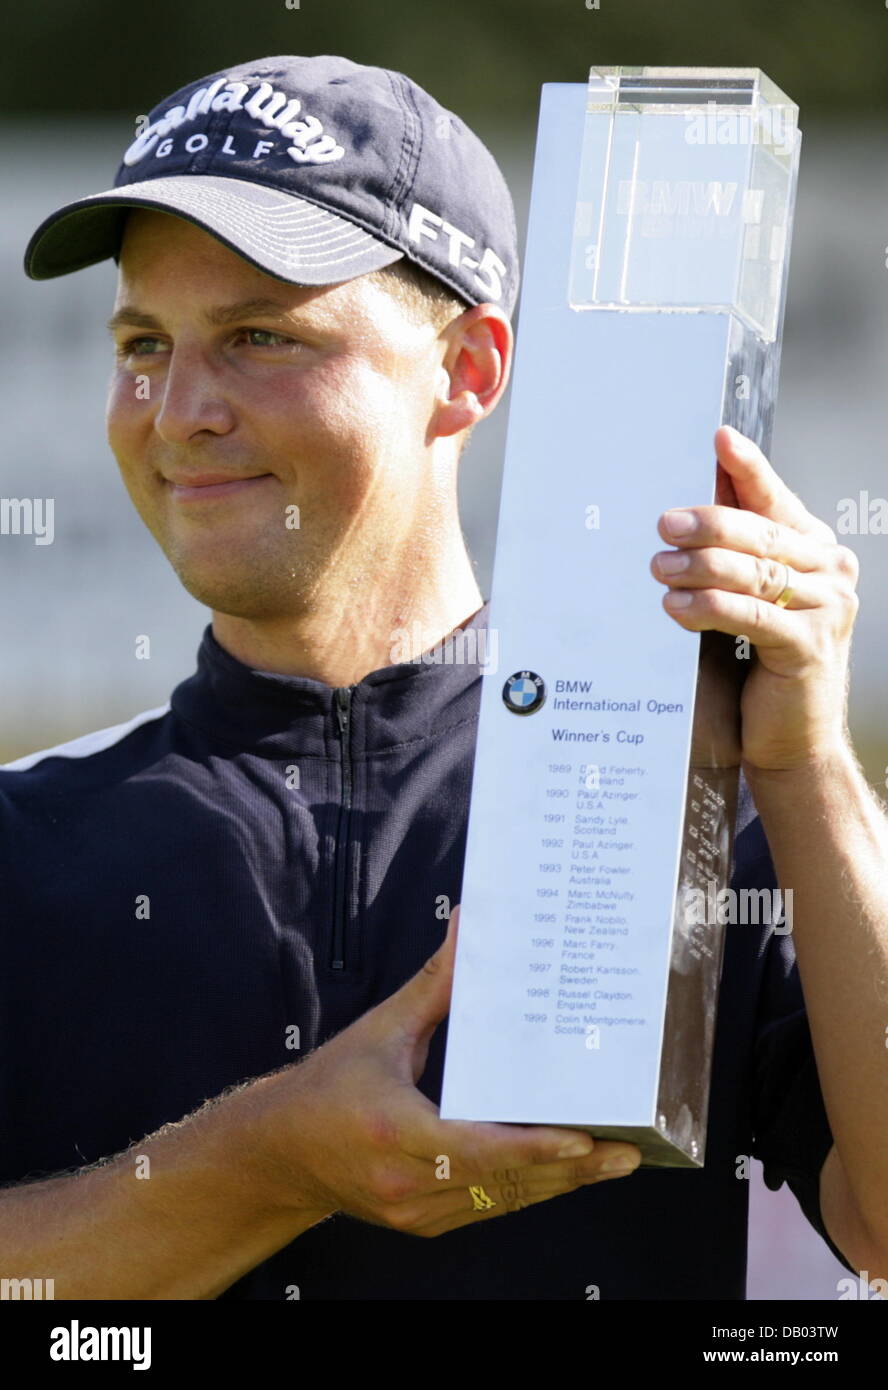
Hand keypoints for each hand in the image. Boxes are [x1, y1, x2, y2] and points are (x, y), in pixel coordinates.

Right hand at [258, 908, 641, 1236]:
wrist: (277, 1153)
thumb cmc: (327, 1086)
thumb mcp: (381, 1030)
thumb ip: (435, 984)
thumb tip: (469, 926)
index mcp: (395, 1129)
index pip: (478, 1147)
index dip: (534, 1147)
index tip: (582, 1140)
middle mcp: (407, 1180)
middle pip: (504, 1181)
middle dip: (571, 1168)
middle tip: (626, 1151)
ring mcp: (415, 1211)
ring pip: (502, 1201)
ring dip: (558, 1183)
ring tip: (612, 1162)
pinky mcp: (422, 1222)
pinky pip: (486, 1208)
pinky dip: (527, 1190)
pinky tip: (564, 1173)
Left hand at [650, 425, 858, 771]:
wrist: (791, 738)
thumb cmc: (760, 666)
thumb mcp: (747, 601)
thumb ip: (732, 556)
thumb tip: (689, 508)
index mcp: (816, 550)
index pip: (776, 499)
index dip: (748, 468)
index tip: (719, 439)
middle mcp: (830, 571)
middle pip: (760, 533)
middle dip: (707, 524)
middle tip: (663, 525)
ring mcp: (827, 608)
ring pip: (753, 571)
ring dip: (699, 567)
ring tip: (659, 569)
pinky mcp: (809, 645)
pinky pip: (751, 614)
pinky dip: (710, 606)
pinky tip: (676, 606)